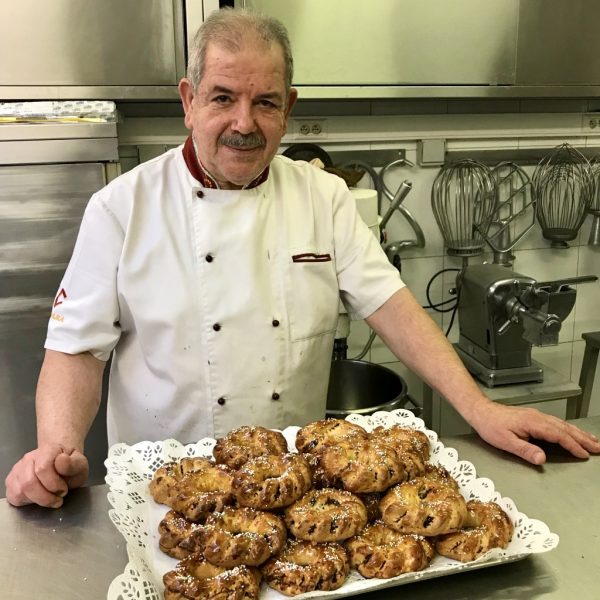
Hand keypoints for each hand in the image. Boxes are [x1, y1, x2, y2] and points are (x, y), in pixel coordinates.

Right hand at [4, 444, 88, 507]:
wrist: (61, 462)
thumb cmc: (70, 465)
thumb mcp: (80, 464)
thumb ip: (74, 464)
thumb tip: (61, 460)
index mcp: (47, 450)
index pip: (42, 469)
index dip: (54, 484)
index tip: (64, 489)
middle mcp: (29, 458)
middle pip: (29, 483)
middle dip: (46, 496)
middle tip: (58, 497)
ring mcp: (18, 470)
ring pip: (20, 491)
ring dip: (38, 500)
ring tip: (50, 497)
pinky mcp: (12, 481)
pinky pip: (14, 496)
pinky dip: (28, 502)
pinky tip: (39, 497)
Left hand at [469, 403, 599, 464]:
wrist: (481, 411)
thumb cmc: (491, 427)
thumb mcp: (505, 442)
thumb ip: (524, 450)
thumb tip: (542, 459)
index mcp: (533, 423)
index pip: (558, 435)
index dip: (572, 445)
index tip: (584, 454)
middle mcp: (538, 417)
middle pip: (564, 428)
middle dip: (582, 438)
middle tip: (598, 448)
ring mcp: (536, 416)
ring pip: (562, 424)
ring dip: (578, 433)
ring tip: (592, 441)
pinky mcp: (533, 417)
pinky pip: (556, 423)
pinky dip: (568, 428)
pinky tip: (572, 432)